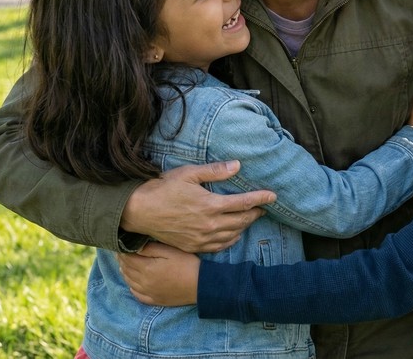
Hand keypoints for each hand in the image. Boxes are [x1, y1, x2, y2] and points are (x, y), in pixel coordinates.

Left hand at [117, 242, 200, 305]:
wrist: (201, 286)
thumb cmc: (187, 265)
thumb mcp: (170, 251)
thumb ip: (151, 249)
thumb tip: (135, 247)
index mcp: (146, 268)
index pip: (127, 258)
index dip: (122, 251)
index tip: (119, 244)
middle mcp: (144, 282)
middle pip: (126, 270)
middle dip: (122, 260)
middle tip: (120, 253)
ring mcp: (148, 292)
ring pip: (129, 282)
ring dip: (124, 272)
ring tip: (124, 265)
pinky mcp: (154, 300)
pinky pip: (137, 294)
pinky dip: (131, 287)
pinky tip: (133, 283)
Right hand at [121, 161, 275, 252]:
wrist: (139, 211)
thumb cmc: (163, 188)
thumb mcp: (189, 174)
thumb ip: (215, 171)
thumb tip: (237, 166)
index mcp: (210, 205)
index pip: (244, 203)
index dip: (261, 199)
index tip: (273, 196)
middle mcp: (209, 224)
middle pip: (241, 221)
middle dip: (255, 213)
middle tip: (263, 208)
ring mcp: (201, 238)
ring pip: (232, 235)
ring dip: (245, 227)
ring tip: (251, 219)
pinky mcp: (193, 246)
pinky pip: (218, 247)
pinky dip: (230, 240)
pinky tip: (233, 235)